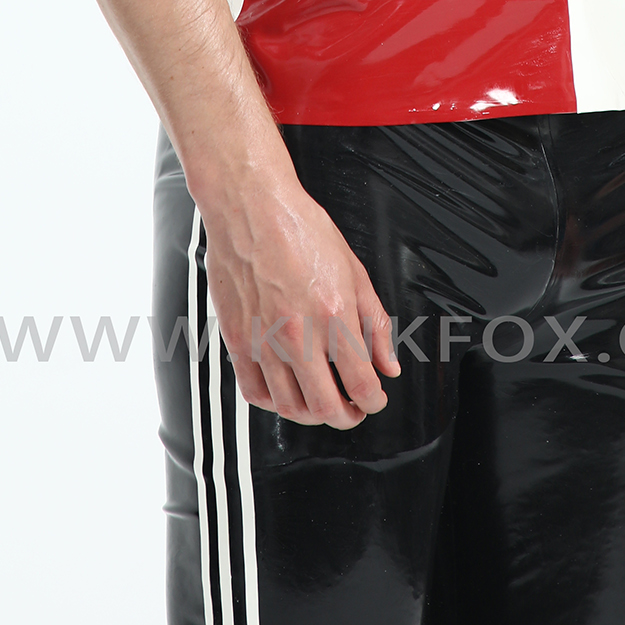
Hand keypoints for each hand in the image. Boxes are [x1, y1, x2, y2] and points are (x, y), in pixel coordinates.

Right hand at [199, 172, 402, 428]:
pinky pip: (255, 391)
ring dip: (311, 414)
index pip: (362, 384)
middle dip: (346, 417)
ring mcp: (263, 340)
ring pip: (289, 407)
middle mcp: (297, 334)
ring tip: (321, 402)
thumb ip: (375, 323)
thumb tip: (388, 363)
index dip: (375, 401)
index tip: (375, 399)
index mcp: (333, 315)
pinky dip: (274, 403)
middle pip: (325, 407)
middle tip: (352, 409)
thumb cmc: (300, 228)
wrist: (251, 207)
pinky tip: (286, 392)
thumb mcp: (354, 271)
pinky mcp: (236, 339)